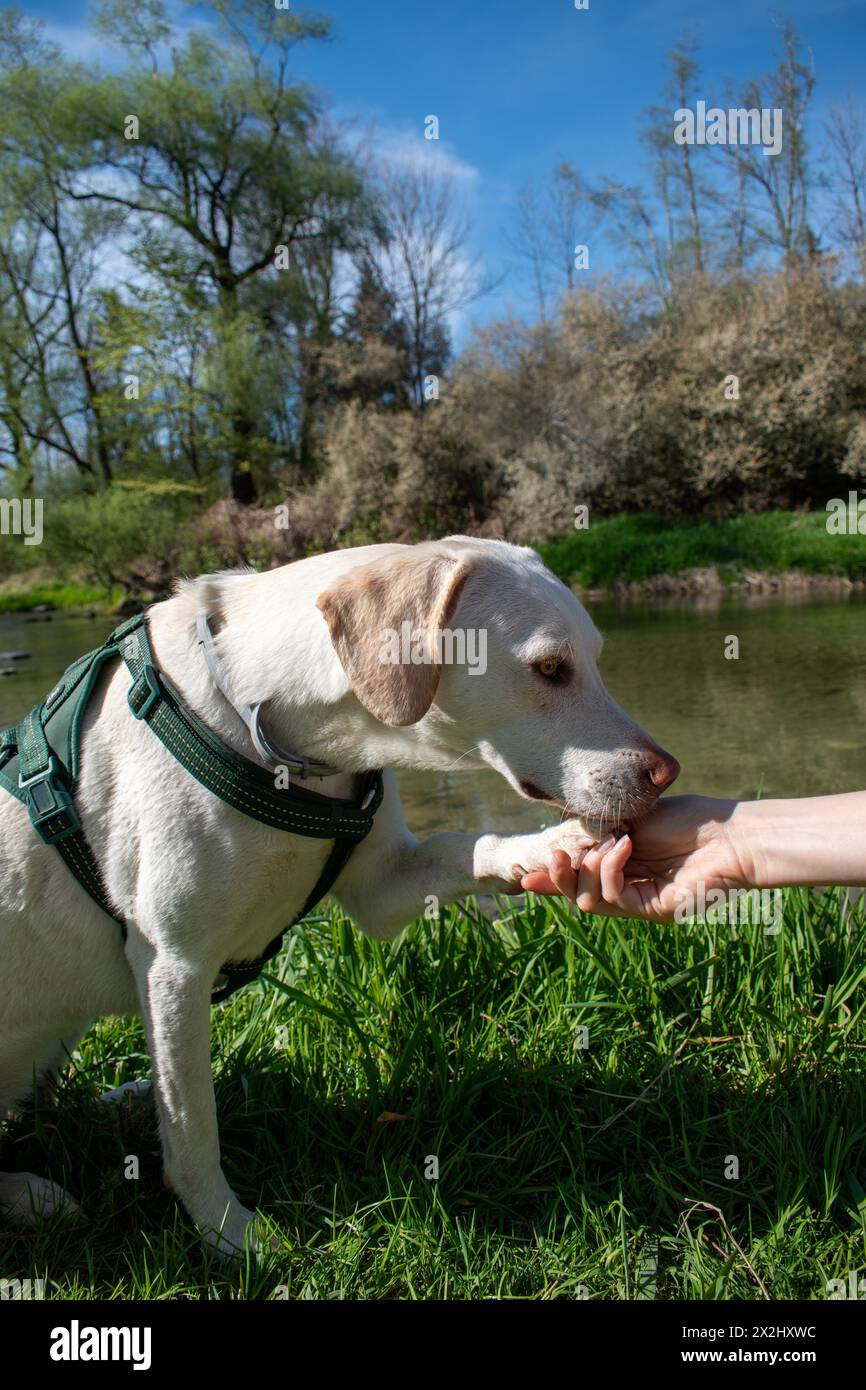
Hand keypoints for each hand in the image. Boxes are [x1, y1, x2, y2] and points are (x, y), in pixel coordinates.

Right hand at [520, 795, 749, 921]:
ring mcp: (637, 900)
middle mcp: (626, 885)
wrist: (728, 834)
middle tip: (555, 855)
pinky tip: (623, 846)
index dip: (551, 876)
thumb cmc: (688, 820)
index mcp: (620, 863)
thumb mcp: (630, 819)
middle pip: (575, 892)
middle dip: (558, 876)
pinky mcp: (650, 909)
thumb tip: (560, 837)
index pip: (577, 875)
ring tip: (604, 843)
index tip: (525, 872)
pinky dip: (609, 869)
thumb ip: (596, 832)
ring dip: (586, 869)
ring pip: (586, 900)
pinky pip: (610, 897)